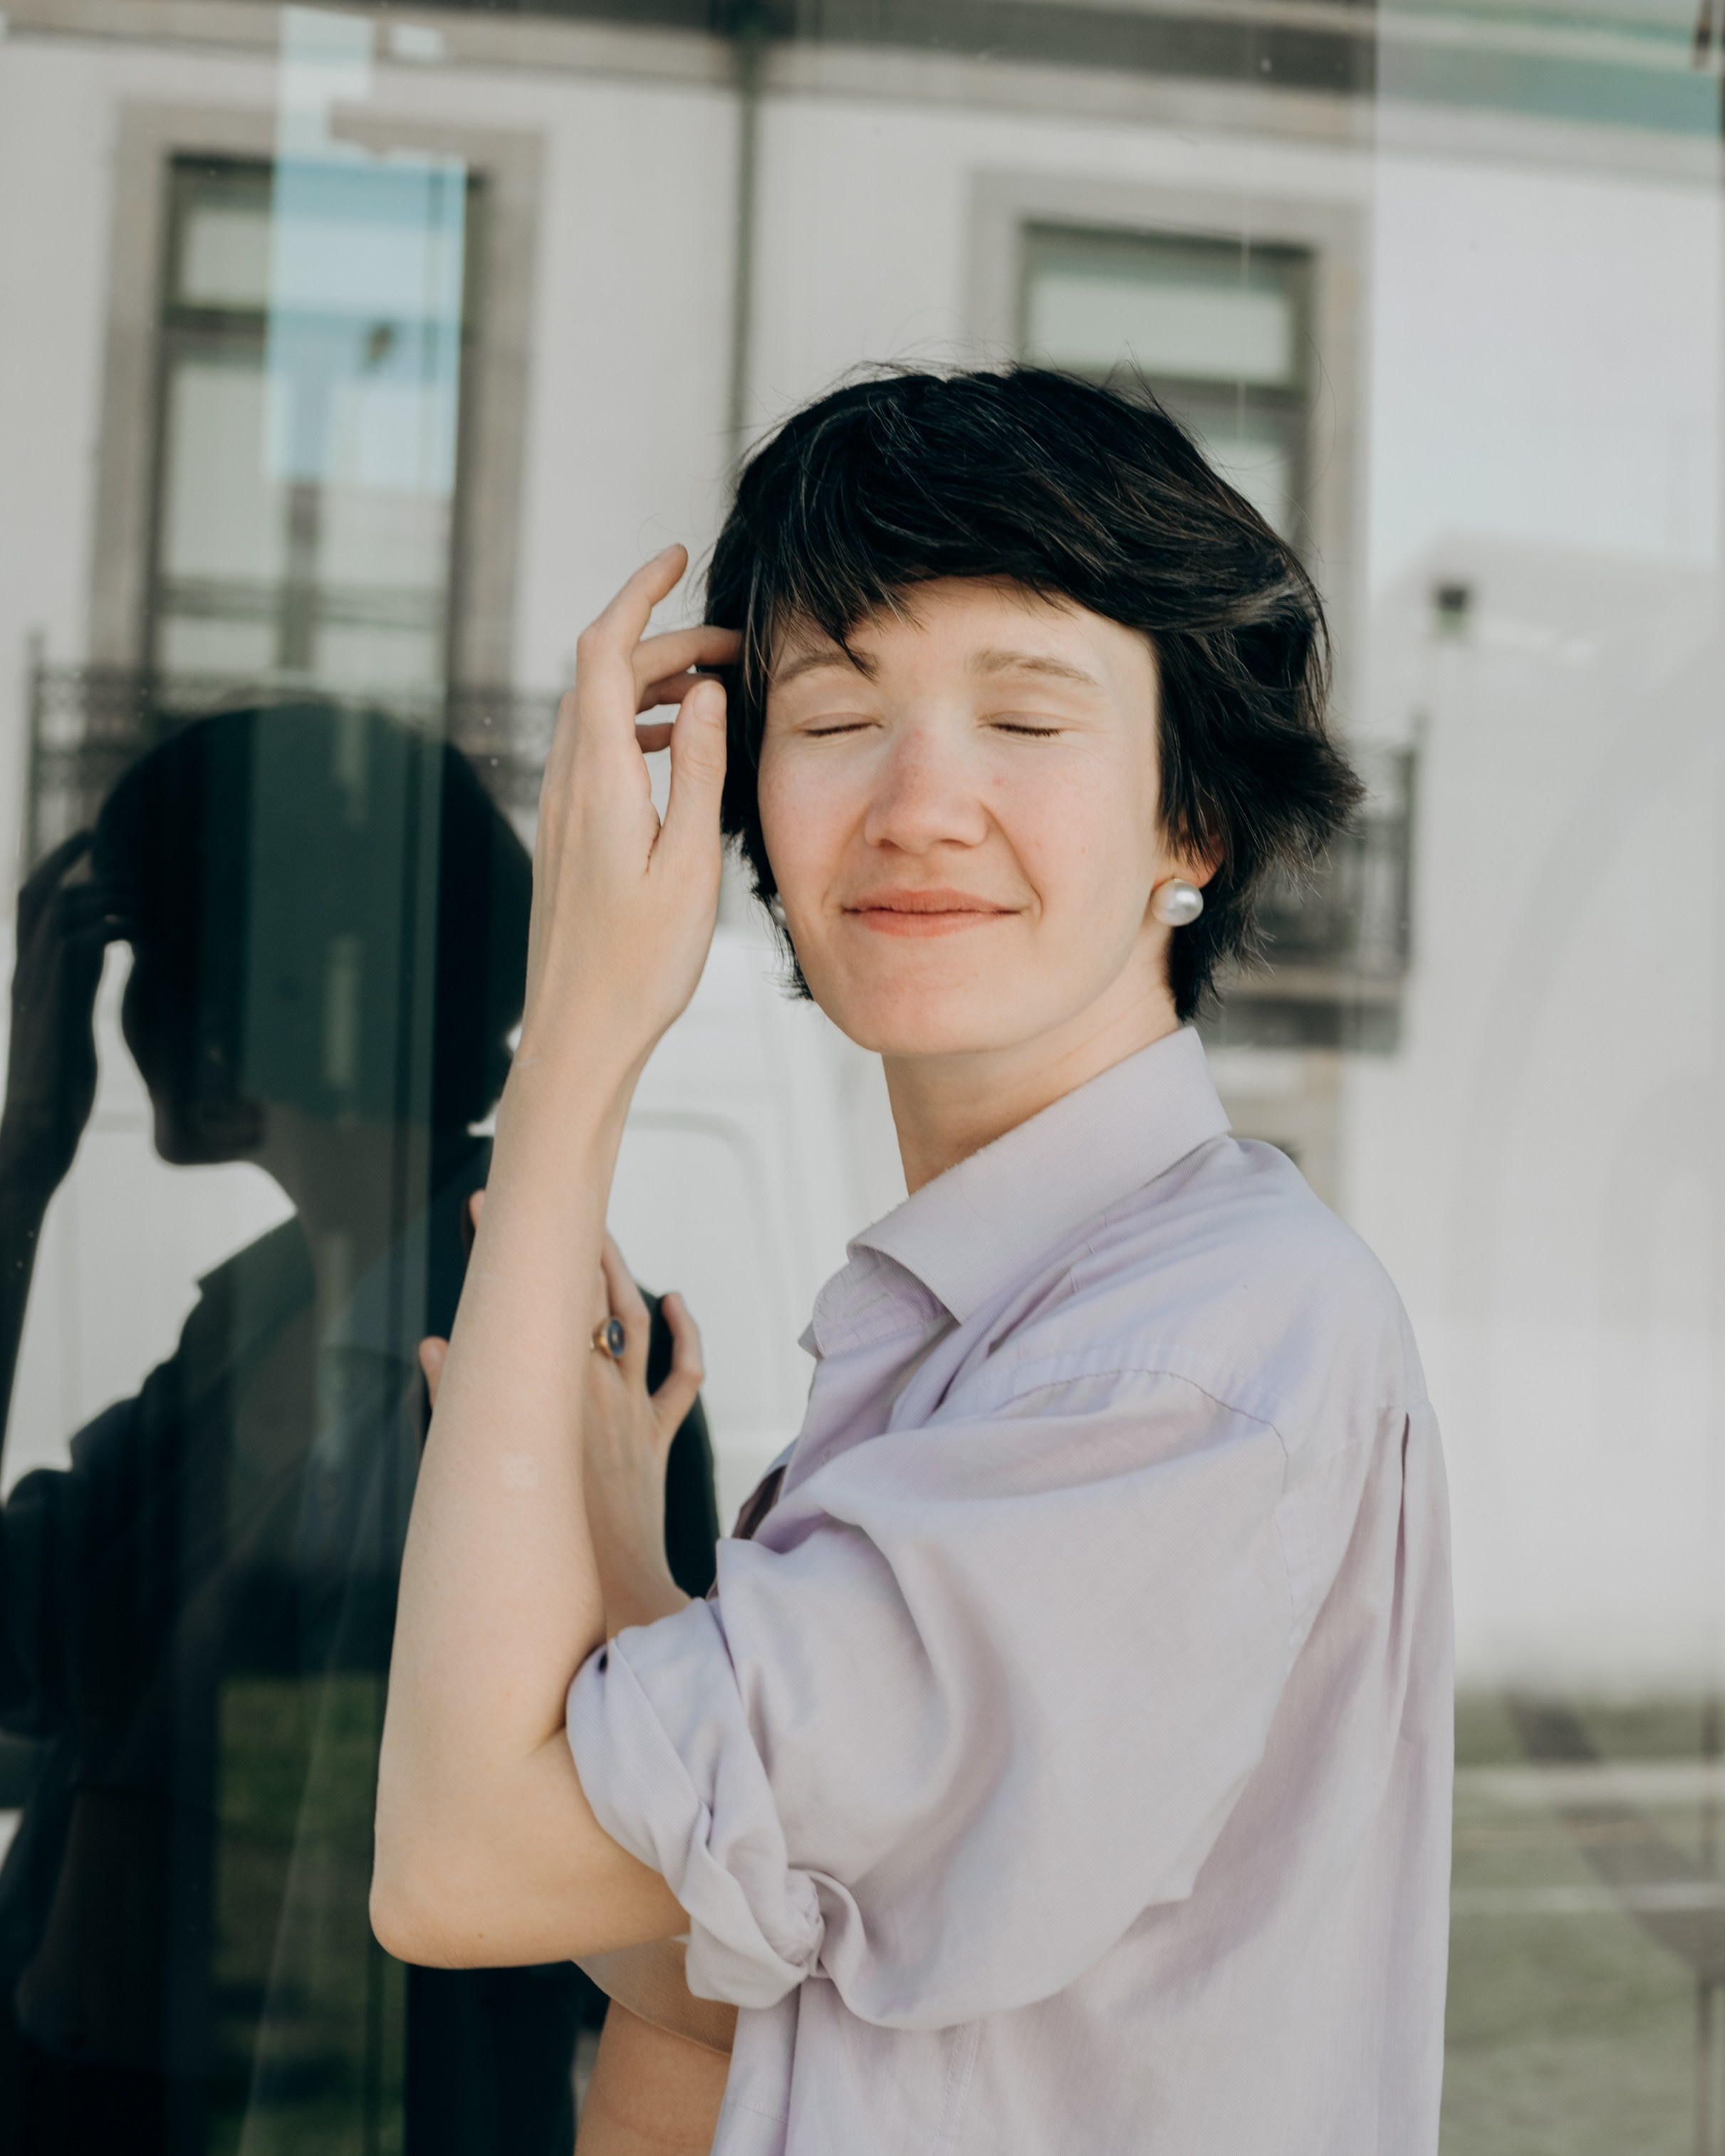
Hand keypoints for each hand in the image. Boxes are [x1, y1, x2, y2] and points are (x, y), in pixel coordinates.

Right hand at [0, 832, 129, 1201]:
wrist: (37, 1135)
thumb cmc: (61, 1088)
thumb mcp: (75, 1020)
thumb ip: (84, 984)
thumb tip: (111, 951)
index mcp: (29, 975)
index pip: (33, 900)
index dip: (58, 862)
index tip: (93, 836)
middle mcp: (25, 975)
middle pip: (39, 893)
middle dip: (77, 863)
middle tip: (118, 853)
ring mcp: (37, 991)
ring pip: (61, 913)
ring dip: (105, 898)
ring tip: (141, 907)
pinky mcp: (57, 1009)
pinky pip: (76, 947)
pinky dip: (110, 930)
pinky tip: (138, 937)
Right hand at [418, 1204, 703, 1633]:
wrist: (610, 1591)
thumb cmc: (544, 1541)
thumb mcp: (493, 1467)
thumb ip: (457, 1405)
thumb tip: (431, 1348)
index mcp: (554, 1390)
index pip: (533, 1298)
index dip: (513, 1245)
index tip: (489, 1203)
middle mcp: (596, 1388)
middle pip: (580, 1293)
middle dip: (558, 1241)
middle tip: (532, 1202)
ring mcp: (631, 1408)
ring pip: (632, 1318)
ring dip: (614, 1272)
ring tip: (594, 1233)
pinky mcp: (656, 1436)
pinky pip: (681, 1374)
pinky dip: (684, 1333)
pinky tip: (674, 1300)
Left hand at [521, 547, 737, 1073]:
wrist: (578, 1031)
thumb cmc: (639, 964)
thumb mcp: (690, 863)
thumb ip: (702, 771)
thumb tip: (709, 692)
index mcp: (598, 779)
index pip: (602, 651)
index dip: (637, 593)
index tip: (675, 557)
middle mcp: (566, 782)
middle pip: (602, 674)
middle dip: (664, 640)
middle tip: (734, 647)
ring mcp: (559, 806)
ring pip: (596, 710)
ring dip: (652, 682)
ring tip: (715, 689)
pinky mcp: (565, 831)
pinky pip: (594, 749)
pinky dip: (636, 723)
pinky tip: (676, 744)